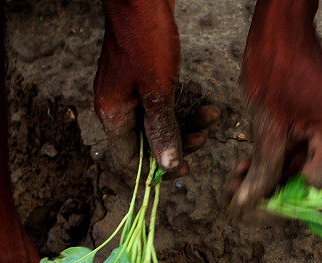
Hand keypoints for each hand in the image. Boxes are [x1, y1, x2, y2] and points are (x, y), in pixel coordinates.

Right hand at [94, 0, 216, 173]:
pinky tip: (207, 108)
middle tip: (201, 143)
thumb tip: (167, 165)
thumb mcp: (157, 90)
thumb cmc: (144, 35)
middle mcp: (117, 105)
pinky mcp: (144, 76)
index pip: (130, 159)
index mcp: (112, 113)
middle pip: (147, 142)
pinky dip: (184, 107)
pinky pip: (164, 102)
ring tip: (209, 121)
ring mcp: (130, 89)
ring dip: (186, 125)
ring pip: (159, 122)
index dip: (156, 168)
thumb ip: (162, 129)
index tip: (182, 169)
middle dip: (176, 144)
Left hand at [227, 0, 321, 209]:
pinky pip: (298, 150)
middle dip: (269, 187)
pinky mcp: (321, 123)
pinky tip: (247, 165)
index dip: (281, 197)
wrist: (281, 25)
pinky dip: (274, 158)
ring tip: (235, 180)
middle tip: (235, 195)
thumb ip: (262, 168)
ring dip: (267, 175)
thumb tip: (248, 203)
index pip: (311, 186)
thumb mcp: (266, 124)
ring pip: (297, 167)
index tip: (253, 204)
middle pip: (305, 179)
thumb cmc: (276, 64)